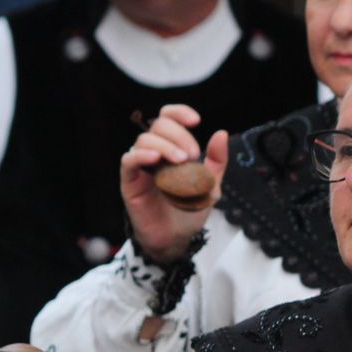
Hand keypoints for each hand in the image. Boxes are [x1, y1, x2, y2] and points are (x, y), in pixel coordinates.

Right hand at [120, 104, 228, 261]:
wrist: (176, 239)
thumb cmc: (189, 211)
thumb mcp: (210, 185)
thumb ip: (216, 161)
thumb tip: (222, 133)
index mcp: (171, 148)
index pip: (168, 118)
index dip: (179, 112)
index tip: (196, 120)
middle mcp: (153, 152)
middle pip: (158, 125)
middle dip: (178, 134)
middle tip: (193, 155)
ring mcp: (140, 166)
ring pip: (144, 140)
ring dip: (165, 146)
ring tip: (181, 161)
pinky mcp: (130, 181)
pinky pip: (129, 160)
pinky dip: (141, 155)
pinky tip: (156, 160)